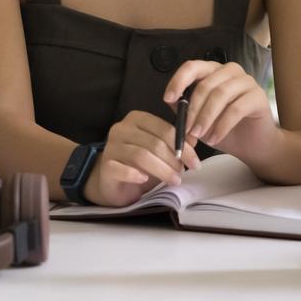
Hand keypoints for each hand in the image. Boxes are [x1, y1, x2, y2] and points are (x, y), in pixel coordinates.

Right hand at [84, 109, 198, 208]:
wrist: (110, 181)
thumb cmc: (138, 164)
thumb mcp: (160, 152)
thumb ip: (176, 143)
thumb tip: (194, 139)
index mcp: (137, 119)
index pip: (165, 130)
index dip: (183, 147)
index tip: (195, 162)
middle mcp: (122, 128)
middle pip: (154, 143)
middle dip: (174, 160)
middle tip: (183, 173)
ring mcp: (111, 146)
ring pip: (141, 156)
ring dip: (162, 170)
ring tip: (173, 180)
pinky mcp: (105, 165)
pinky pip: (121, 169)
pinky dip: (135, 175)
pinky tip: (145, 180)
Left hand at [164, 60, 276, 160]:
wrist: (250, 144)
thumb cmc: (222, 128)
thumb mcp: (197, 118)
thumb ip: (184, 107)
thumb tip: (170, 100)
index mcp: (213, 71)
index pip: (193, 67)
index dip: (178, 80)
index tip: (168, 98)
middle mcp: (230, 71)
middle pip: (206, 84)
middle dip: (192, 109)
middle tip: (186, 131)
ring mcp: (247, 81)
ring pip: (220, 94)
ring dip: (206, 118)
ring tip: (199, 136)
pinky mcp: (258, 96)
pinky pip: (236, 108)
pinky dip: (222, 126)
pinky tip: (214, 139)